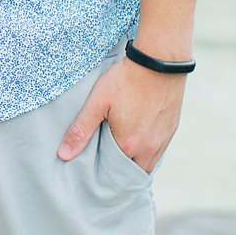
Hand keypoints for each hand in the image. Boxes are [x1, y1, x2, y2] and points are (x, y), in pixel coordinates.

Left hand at [57, 56, 186, 171]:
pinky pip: (160, 152)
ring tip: (121, 155)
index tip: (96, 172)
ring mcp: (163, 139)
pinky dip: (148, 152)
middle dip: (120, 173)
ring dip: (136, 163)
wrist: (160, 60)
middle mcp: (149, 147)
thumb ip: (81, 129)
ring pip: (149, 164)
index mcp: (128, 144)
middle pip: (133, 173)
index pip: (115, 174)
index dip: (105, 175)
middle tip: (107, 167)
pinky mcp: (172, 128)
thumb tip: (64, 155)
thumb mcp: (98, 101)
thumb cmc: (127, 78)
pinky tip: (138, 141)